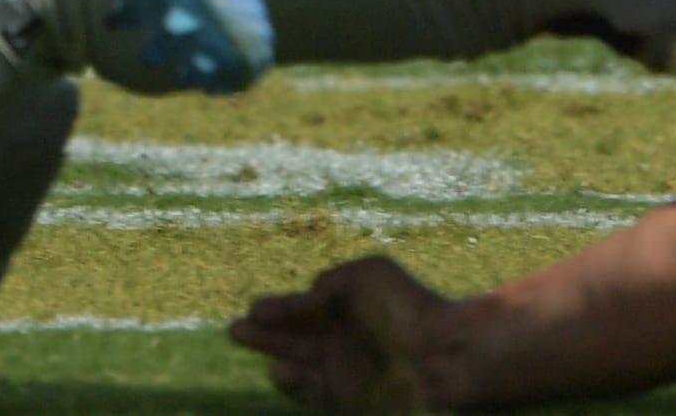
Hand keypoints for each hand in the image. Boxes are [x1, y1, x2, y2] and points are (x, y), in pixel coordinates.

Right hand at [231, 257, 455, 412]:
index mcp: (349, 307)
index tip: (254, 307)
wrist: (441, 353)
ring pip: (299, 365)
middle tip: (234, 329)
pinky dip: (294, 383)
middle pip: (295, 338)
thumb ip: (327, 286)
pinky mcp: (348, 398)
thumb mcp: (363, 277)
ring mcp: (345, 370)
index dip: (278, 309)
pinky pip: (313, 391)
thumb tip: (303, 299)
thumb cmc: (405, 307)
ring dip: (274, 355)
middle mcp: (344, 340)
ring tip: (248, 342)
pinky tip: (276, 370)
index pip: (305, 309)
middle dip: (264, 333)